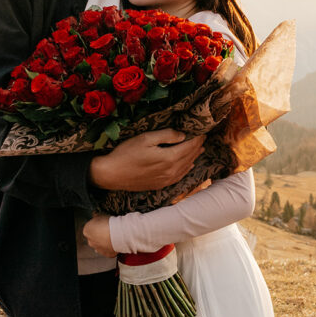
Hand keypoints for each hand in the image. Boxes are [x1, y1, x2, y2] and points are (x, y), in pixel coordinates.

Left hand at [83, 214, 115, 257]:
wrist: (119, 233)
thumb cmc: (109, 223)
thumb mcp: (100, 215)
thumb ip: (96, 218)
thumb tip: (97, 217)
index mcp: (86, 231)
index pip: (89, 228)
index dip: (96, 225)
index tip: (102, 224)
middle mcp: (90, 242)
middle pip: (94, 238)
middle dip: (99, 235)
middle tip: (107, 230)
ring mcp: (98, 249)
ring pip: (100, 245)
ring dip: (105, 242)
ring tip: (113, 236)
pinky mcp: (107, 254)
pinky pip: (108, 250)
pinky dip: (111, 247)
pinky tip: (116, 242)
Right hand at [88, 129, 204, 191]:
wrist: (112, 174)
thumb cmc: (126, 153)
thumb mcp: (145, 138)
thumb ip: (166, 135)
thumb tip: (183, 135)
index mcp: (169, 158)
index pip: (189, 147)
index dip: (197, 139)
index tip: (203, 131)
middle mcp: (171, 171)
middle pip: (189, 157)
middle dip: (197, 147)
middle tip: (203, 138)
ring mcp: (166, 180)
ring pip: (186, 168)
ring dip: (194, 158)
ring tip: (200, 149)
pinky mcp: (160, 185)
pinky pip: (179, 177)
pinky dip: (186, 169)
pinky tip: (188, 165)